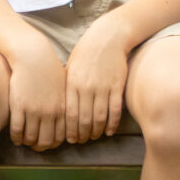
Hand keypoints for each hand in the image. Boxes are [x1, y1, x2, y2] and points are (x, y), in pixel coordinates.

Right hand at [7, 43, 68, 150]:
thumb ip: (63, 104)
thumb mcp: (62, 88)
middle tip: (35, 147)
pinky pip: (17, 130)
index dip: (54, 143)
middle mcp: (50, 112)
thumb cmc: (48, 70)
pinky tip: (15, 138)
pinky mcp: (19, 107)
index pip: (61, 136)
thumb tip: (64, 120)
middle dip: (41, 147)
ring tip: (25, 142)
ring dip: (27, 144)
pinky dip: (16, 138)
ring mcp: (34, 110)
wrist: (33, 55)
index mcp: (63, 108)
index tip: (48, 144)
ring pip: (31, 138)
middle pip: (46, 141)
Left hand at [61, 16, 136, 142]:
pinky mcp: (116, 86)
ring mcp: (103, 87)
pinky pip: (115, 110)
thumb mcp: (71, 68)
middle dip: (82, 134)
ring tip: (94, 137)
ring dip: (97, 131)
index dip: (69, 129)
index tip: (69, 138)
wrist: (107, 37)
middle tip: (81, 141)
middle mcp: (87, 87)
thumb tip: (62, 108)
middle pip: (84, 118)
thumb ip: (67, 87)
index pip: (69, 113)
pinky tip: (110, 131)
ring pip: (100, 117)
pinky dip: (112, 123)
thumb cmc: (86, 53)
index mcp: (73, 83)